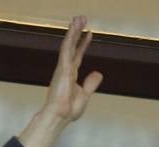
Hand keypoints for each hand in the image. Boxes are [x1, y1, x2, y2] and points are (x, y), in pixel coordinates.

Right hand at [18, 17, 103, 146]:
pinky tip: (74, 28)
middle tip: (81, 18)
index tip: (88, 33)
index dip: (83, 44)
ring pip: (68, 44)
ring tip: (78, 18)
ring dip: (73, 31)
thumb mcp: (85, 94)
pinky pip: (67, 49)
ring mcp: (63, 67)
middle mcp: (66, 68)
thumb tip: (98, 72)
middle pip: (72, 46)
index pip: (78, 55)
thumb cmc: (69, 109)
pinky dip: (70, 38)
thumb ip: (91, 83)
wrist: (60, 115)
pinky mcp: (62, 67)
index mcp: (71, 74)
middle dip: (77, 32)